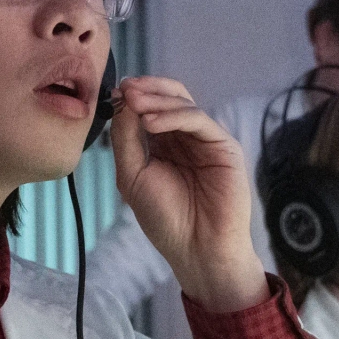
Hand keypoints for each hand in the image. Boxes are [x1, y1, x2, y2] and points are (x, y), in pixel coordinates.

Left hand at [110, 76, 267, 312]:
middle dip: (147, 89)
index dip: (134, 96)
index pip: (151, 107)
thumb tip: (122, 102)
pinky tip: (151, 122)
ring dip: (157, 100)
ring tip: (134, 103)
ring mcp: (206, 141)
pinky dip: (174, 116)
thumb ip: (126, 139)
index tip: (114, 90)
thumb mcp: (132, 176)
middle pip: (171, 97)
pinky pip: (199, 120)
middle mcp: (186, 138)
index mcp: (164, 145)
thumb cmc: (165, 219)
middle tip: (125, 89)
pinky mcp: (224, 146)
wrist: (197, 249)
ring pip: (184, 104)